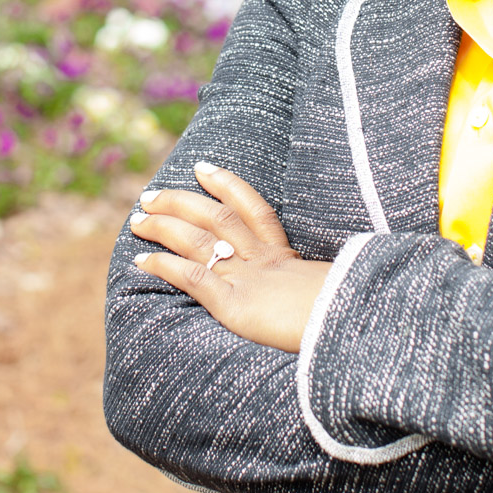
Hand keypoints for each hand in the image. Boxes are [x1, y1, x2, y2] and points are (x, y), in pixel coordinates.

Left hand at [129, 161, 330, 352]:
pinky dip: (164, 266)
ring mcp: (247, 279)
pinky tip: (141, 261)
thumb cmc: (348, 315)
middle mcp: (263, 261)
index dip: (226, 184)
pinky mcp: (235, 304)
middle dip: (179, 203)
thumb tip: (325, 291)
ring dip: (163, 227)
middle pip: (215, 218)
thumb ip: (318, 288)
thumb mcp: (335, 293)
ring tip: (138, 220)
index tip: (202, 167)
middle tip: (150, 195)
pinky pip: (192, 278)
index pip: (254, 209)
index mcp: (287, 257)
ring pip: (198, 240)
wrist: (353, 326)